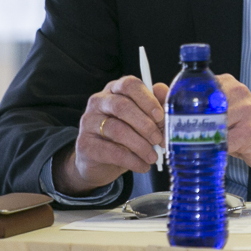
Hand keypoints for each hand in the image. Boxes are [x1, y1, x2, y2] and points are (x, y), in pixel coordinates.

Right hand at [54, 76, 168, 195]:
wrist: (101, 162)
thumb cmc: (127, 135)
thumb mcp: (144, 120)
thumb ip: (156, 106)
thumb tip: (166, 92)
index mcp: (116, 90)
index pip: (129, 85)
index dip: (147, 100)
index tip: (160, 116)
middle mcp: (99, 101)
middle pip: (122, 106)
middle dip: (146, 125)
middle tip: (159, 140)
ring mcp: (88, 122)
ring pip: (117, 129)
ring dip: (140, 145)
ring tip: (153, 156)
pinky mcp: (84, 144)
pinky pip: (111, 151)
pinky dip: (131, 160)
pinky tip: (143, 165)